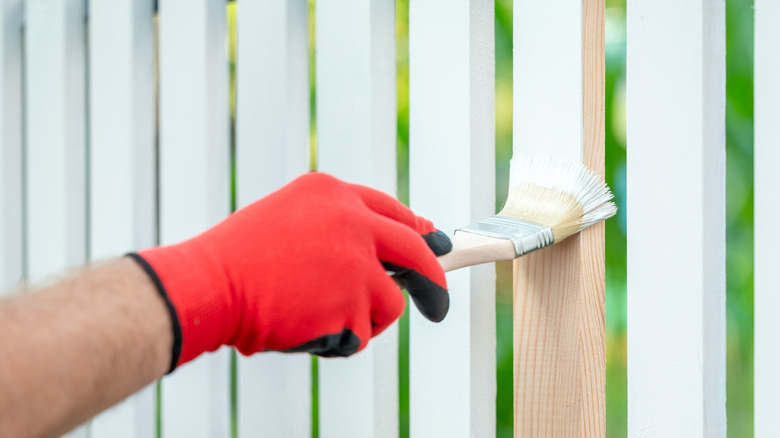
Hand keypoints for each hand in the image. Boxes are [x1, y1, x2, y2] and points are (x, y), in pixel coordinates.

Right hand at [130, 172, 451, 370]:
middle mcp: (352, 221)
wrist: (208, 285)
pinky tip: (303, 327)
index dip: (417, 231)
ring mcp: (355, 262)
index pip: (394, 211)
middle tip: (437, 304)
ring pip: (389, 304)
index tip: (431, 245)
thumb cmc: (239, 258)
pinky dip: (339, 340)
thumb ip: (338, 226)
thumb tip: (386, 249)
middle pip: (417, 253)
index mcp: (333, 193)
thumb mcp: (290, 219)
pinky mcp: (351, 303)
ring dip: (364, 320)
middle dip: (433, 283)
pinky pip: (361, 334)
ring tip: (318, 317)